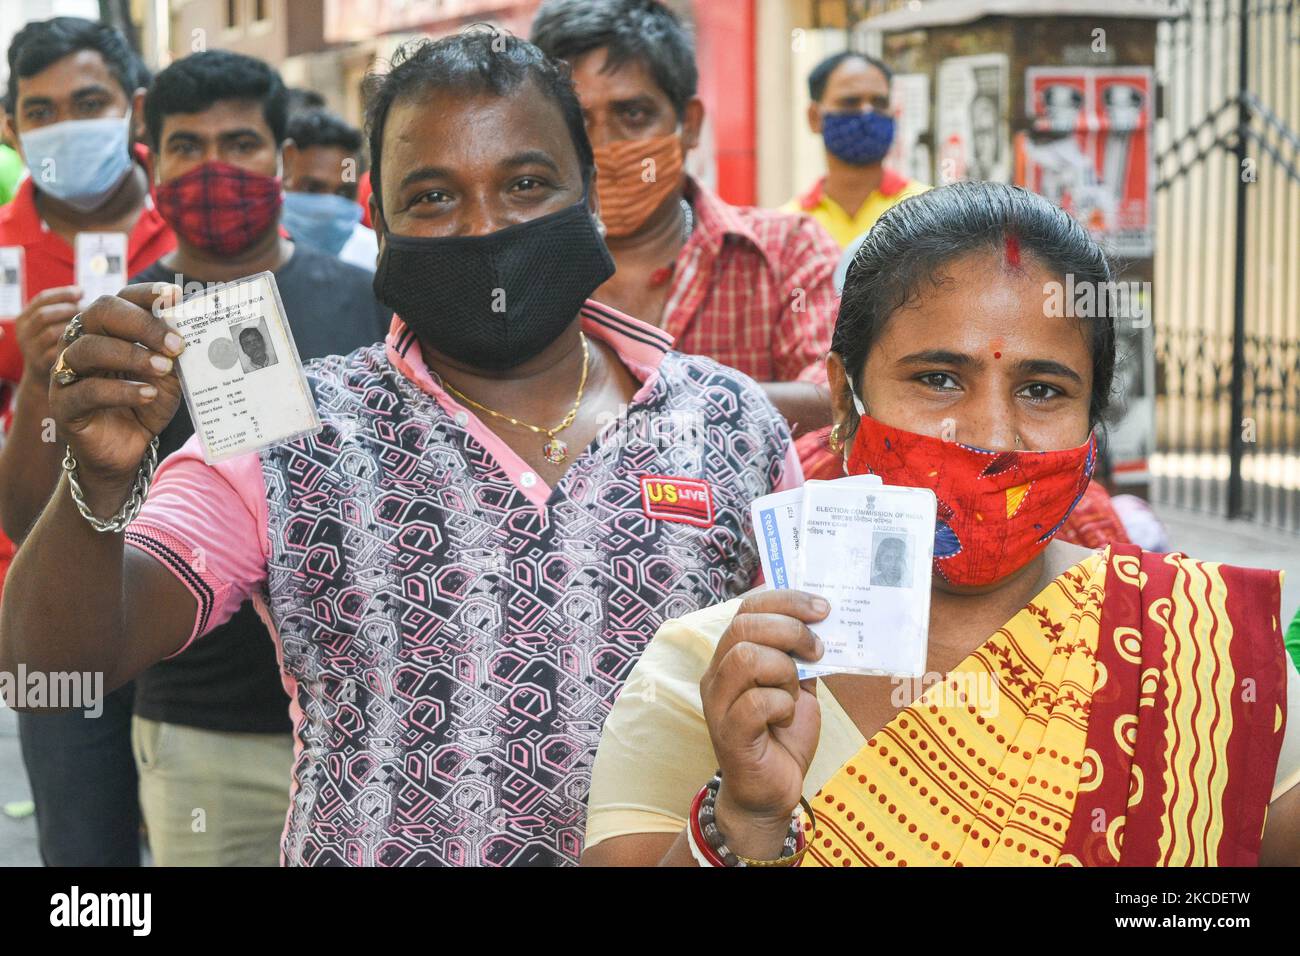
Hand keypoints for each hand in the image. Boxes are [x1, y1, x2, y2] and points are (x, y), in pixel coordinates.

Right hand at [16, 285, 81, 375]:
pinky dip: (74, 345)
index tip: (82, 291)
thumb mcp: (53, 326)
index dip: (62, 293)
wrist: (46, 380)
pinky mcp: (40, 365)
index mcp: (25, 318)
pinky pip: (58, 351)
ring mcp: (30, 350)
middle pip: (44, 315)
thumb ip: (63, 310)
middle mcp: (23, 333)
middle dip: (69, 310)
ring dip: (73, 328)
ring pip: (51, 333)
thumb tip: (82, 291)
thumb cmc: (57, 346)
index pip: (41, 299)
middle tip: (89, 312)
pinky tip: (90, 343)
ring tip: (92, 327)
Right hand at [48, 284, 185, 515]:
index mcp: (107, 329)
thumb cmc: (147, 403)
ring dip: (132, 355)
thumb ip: (172, 352)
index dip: (146, 295)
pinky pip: (87, 390)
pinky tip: (148, 394)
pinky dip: (122, 390)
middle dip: (142, 324)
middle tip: (175, 344)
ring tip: (164, 368)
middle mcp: (82, 342)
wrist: (128, 450)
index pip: (121, 298)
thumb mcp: (168, 375)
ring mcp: (68, 371)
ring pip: (89, 348)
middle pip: (100, 313)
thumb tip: (191, 327)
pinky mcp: (64, 404)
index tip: (175, 297)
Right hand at [700, 588, 827, 857]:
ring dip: (783, 669)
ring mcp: (718, 704)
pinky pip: (756, 703)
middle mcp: (717, 674)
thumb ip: (801, 657)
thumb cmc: (782, 736)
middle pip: (744, 627)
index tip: (822, 609)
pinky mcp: (728, 734)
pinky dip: (782, 705)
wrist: (770, 792)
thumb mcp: (797, 687)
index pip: (747, 608)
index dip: (785, 600)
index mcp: (731, 655)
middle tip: (817, 650)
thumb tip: (824, 624)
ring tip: (795, 690)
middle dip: (790, 630)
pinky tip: (787, 717)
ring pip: (745, 658)